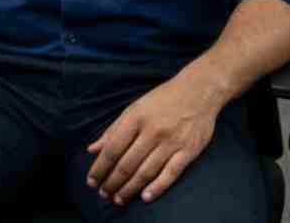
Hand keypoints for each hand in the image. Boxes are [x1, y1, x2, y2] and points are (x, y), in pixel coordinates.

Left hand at [85, 72, 221, 206]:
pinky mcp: (188, 151)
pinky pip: (171, 173)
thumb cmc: (162, 99)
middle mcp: (152, 131)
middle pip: (128, 163)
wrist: (198, 91)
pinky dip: (157, 187)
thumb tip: (92, 149)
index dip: (100, 167)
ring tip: (118, 199)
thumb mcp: (135, 107)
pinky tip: (145, 197)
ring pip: (146, 171)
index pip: (113, 148)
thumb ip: (113, 129)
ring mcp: (171, 142)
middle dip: (112, 182)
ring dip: (130, 188)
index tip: (91, 180)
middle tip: (104, 194)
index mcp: (136, 117)